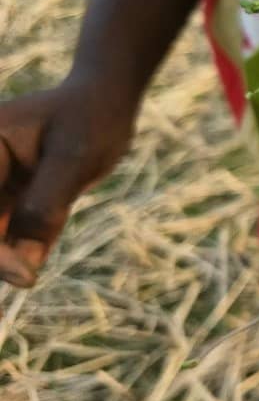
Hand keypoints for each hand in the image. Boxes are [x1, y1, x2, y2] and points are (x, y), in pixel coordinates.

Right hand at [0, 76, 135, 286]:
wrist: (107, 102)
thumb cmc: (91, 118)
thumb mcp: (73, 159)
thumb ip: (45, 208)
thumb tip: (22, 270)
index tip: (22, 277)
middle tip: (15, 296)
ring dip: (5, 262)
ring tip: (15, 298)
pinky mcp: (14, 201)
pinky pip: (11, 237)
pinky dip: (19, 257)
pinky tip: (27, 275)